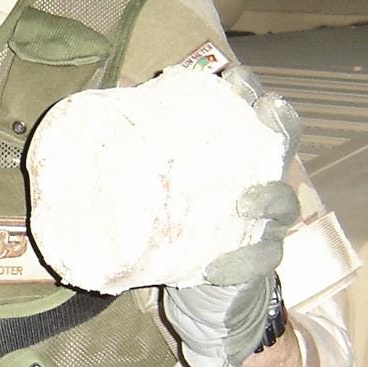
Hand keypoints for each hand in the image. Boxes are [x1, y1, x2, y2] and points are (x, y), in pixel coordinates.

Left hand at [163, 67, 300, 366]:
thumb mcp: (158, 183)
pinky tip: (216, 267)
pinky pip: (263, 259)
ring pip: (287, 203)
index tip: (233, 80)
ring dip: (270, 198)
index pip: (255, 108)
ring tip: (243, 203)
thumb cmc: (175, 220)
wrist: (196, 287)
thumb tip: (80, 126)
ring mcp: (268, 221)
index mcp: (237, 152)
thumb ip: (137, 155)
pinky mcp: (261, 260)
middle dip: (281, 123)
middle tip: (264, 114)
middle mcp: (262, 178)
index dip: (252, 90)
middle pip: (286, 141)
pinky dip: (242, 262)